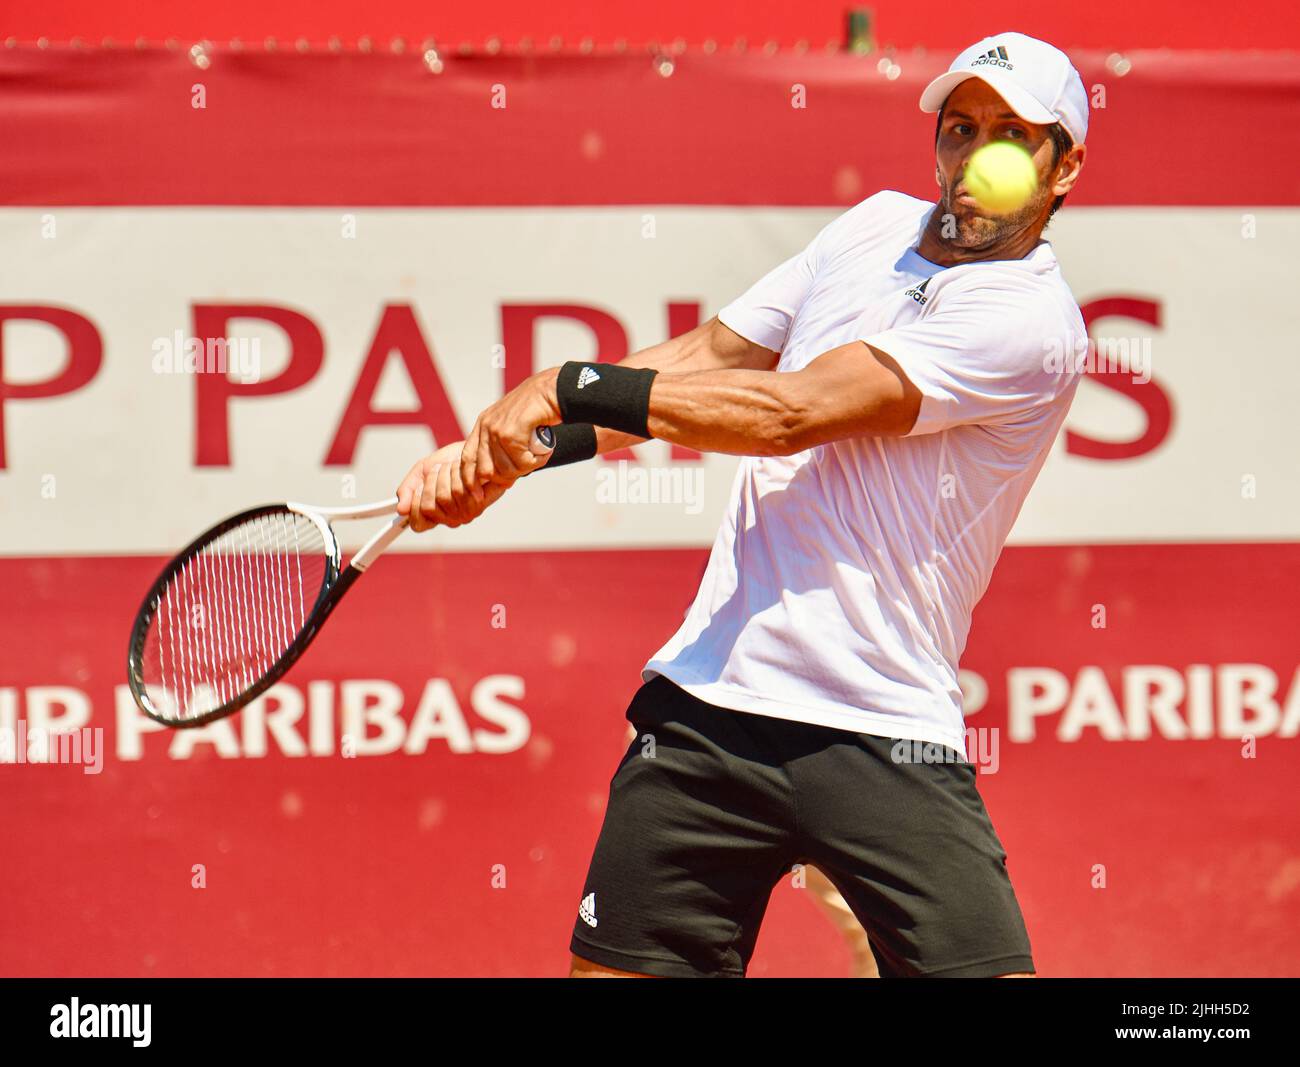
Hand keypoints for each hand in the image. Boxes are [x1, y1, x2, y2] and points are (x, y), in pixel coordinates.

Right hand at [396, 441, 511, 532]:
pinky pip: (459, 491)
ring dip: (445, 474)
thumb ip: (407, 489)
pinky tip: (464, 468)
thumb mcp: (422, 470)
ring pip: (443, 497)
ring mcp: (465, 513)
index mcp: (434, 514)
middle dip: (430, 482)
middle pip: (428, 507)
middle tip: (438, 470)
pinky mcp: (479, 504)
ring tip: (453, 467)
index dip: (414, 505)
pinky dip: (457, 472)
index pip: (418, 524)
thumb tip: (400, 510)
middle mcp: (449, 518)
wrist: (477, 449)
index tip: (417, 487)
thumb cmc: (450, 461)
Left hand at [460, 367, 560, 496]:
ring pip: (506, 469)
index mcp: (482, 425)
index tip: (478, 495)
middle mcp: (485, 427)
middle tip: (522, 468)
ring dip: (526, 467)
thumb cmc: (536, 410)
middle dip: (504, 477)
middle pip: (485, 470)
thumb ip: (502, 444)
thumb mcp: (511, 424)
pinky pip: (522, 462)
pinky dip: (536, 461)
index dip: (470, 480)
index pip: (467, 459)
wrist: (551, 391)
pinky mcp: (510, 433)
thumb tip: (500, 476)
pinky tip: (543, 450)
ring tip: (538, 454)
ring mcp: (496, 430)